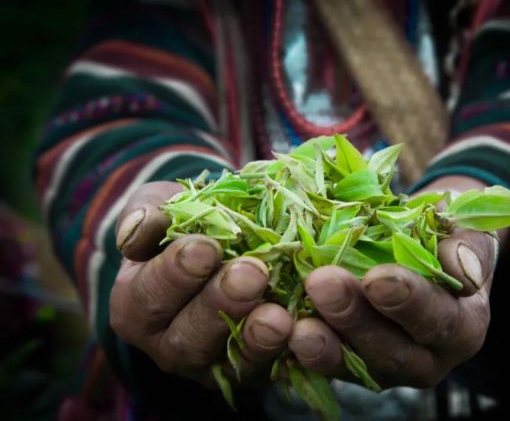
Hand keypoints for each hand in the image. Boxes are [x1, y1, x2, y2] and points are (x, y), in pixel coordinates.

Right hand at [110, 181, 293, 386]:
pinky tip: (305, 331)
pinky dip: (290, 353)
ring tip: (279, 315)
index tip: (205, 247)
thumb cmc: (186, 224)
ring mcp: (214, 364)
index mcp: (136, 307)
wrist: (227, 241)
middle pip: (189, 337)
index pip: (150, 296)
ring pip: (232, 362)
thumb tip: (136, 230)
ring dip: (257, 339)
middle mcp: (170, 345)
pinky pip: (272, 368)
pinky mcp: (255, 370)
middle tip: (252, 273)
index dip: (175, 273)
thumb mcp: (162, 207)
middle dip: (221, 304)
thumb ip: (147, 213)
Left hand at [287, 176, 501, 387]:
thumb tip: (462, 272)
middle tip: (321, 283)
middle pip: (391, 350)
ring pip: (354, 364)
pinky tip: (279, 330)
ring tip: (295, 324)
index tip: (378, 278)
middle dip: (354, 319)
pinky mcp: (351, 363)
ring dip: (322, 344)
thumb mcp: (467, 236)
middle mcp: (425, 358)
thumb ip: (468, 252)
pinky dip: (301, 349)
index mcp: (462, 328)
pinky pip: (326, 362)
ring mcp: (385, 366)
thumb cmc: (449, 239)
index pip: (438, 320)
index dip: (408, 301)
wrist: (426, 251)